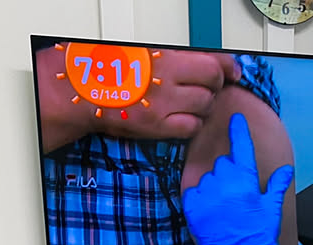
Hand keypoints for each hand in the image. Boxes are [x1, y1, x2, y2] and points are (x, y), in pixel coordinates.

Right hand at [101, 50, 240, 139]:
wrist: (80, 91)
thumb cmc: (105, 66)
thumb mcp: (138, 48)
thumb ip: (171, 54)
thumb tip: (200, 56)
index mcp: (162, 53)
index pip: (209, 57)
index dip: (227, 65)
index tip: (232, 71)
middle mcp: (165, 76)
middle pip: (212, 80)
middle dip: (214, 84)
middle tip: (208, 87)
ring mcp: (163, 103)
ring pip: (205, 104)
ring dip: (204, 104)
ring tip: (192, 103)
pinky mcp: (157, 126)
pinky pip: (191, 127)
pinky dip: (193, 123)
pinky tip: (184, 118)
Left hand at [182, 113, 293, 244]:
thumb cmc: (258, 238)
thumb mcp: (271, 211)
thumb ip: (275, 186)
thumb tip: (285, 170)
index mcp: (245, 181)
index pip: (241, 148)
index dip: (239, 132)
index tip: (236, 119)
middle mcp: (223, 183)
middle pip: (224, 164)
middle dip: (231, 172)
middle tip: (239, 195)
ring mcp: (205, 194)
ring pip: (209, 178)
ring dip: (217, 186)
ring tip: (226, 209)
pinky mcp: (191, 207)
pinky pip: (195, 191)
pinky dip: (202, 197)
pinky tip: (212, 212)